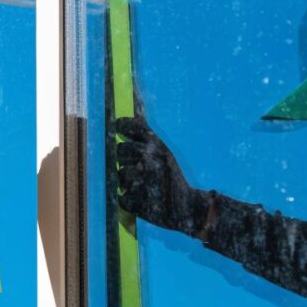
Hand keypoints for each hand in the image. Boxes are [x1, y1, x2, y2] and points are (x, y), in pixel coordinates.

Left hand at [110, 116, 213, 233]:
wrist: (188, 208)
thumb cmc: (172, 177)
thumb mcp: (164, 152)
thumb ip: (146, 135)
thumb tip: (134, 98)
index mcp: (156, 146)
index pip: (130, 126)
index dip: (122, 125)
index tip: (118, 127)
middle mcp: (148, 159)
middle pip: (120, 150)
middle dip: (127, 158)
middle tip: (141, 167)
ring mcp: (142, 181)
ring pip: (119, 175)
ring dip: (129, 181)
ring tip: (146, 185)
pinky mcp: (137, 203)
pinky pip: (122, 196)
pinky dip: (130, 200)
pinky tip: (144, 199)